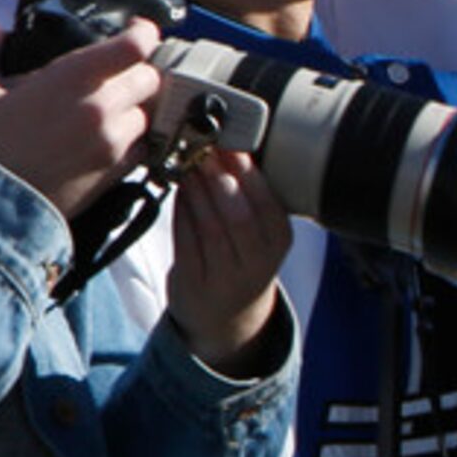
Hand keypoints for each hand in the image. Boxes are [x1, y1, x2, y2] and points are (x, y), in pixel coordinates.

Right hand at [0, 24, 162, 219]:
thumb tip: (6, 40)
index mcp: (73, 78)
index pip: (134, 46)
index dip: (144, 33)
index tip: (139, 30)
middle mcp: (102, 106)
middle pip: (150, 77)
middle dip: (138, 72)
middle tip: (119, 75)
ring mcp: (115, 140)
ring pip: (150, 112)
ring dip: (136, 107)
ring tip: (110, 110)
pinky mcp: (119, 169)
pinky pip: (144, 145)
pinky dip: (133, 138)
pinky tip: (108, 137)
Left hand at [165, 152, 290, 376]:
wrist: (228, 313)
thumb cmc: (243, 258)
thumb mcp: (262, 232)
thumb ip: (249, 196)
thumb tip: (227, 145)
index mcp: (279, 240)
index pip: (267, 203)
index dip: (247, 172)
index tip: (229, 142)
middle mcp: (258, 261)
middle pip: (239, 215)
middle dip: (218, 179)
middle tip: (201, 148)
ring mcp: (225, 275)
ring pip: (210, 226)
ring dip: (195, 190)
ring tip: (185, 163)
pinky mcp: (194, 283)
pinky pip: (186, 241)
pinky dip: (180, 211)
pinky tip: (177, 190)